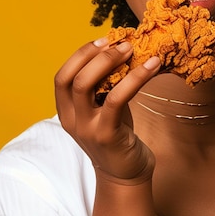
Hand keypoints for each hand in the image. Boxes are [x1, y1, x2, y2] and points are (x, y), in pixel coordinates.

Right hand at [54, 38, 160, 183]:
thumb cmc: (117, 134)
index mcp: (66, 111)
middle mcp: (71, 120)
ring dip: (109, 61)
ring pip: (86, 86)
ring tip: (131, 49)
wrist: (126, 174)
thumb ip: (104, 84)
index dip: (80, 55)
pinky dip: (134, 78)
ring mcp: (86, 128)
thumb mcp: (104, 107)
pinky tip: (153, 65)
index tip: (103, 40)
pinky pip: (116, 99)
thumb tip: (121, 48)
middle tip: (121, 43)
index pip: (61, 77)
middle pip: (71, 78)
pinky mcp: (106, 134)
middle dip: (95, 55)